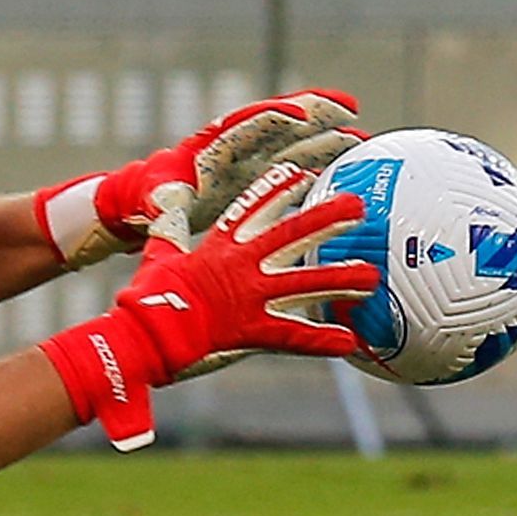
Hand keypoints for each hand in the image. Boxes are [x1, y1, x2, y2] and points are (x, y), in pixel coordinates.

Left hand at [35, 88, 362, 265]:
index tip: (310, 112)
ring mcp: (247, 162)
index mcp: (213, 146)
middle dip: (317, 115)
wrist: (140, 205)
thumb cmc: (146, 199)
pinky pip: (291, 169)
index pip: (253, 122)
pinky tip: (342, 175)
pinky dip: (316, 168)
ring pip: (293, 145)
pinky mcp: (253, 180)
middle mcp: (235, 147)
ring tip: (361, 143)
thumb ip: (163, 207)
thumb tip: (164, 210)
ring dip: (324, 142)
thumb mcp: (154, 202)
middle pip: (283, 124)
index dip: (283, 114)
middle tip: (354, 113)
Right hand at [40, 163, 373, 449]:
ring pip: (306, 283)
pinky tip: (350, 343)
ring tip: (372, 277)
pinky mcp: (252, 329)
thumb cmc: (147, 295)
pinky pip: (295, 336)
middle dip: (328, 219)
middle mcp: (243, 264)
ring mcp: (251, 296)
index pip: (254, 208)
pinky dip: (323, 341)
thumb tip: (162, 208)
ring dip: (340, 279)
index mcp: (221, 244)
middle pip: (293, 235)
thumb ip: (168, 231)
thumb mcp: (158, 254)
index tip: (302, 173)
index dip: (279, 189)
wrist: (144, 330)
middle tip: (359, 206)